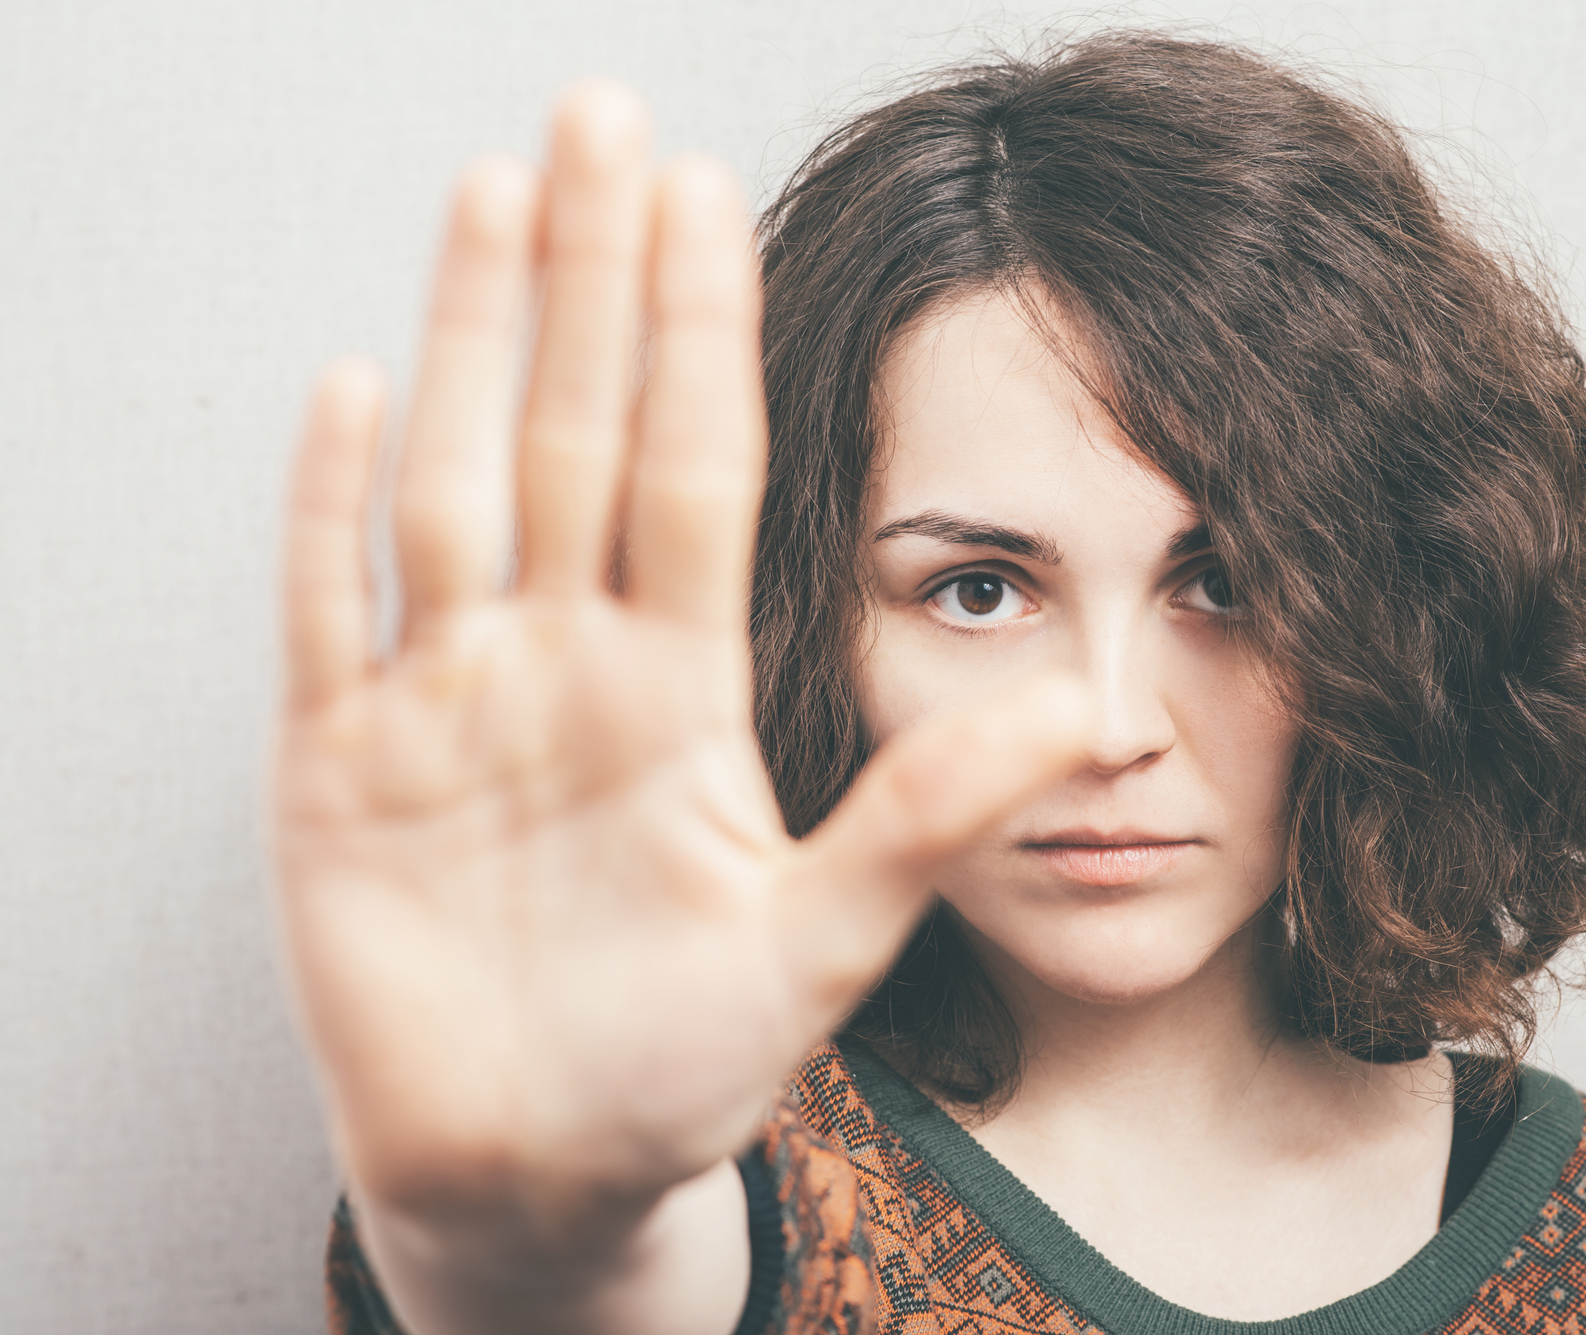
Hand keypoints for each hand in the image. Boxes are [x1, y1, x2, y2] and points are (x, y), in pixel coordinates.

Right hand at [275, 84, 1088, 1256]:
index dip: (698, 335)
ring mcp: (446, 702)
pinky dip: (329, 507)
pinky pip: (329, 610)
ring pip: (456, 480)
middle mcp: (563, 663)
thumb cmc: (677, 1063)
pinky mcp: (336, 770)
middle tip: (601, 121)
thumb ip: (937, 814)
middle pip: (573, 432)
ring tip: (497, 192)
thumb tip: (1095, 709)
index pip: (692, 468)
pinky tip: (355, 385)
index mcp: (676, 687)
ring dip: (472, 339)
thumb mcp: (822, 938)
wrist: (540, 1171)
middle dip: (586, 279)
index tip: (712, 199)